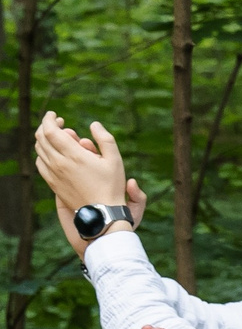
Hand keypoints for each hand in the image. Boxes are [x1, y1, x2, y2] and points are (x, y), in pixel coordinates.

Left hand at [34, 114, 134, 253]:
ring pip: (39, 150)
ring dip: (45, 139)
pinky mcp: (52, 183)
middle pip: (41, 138)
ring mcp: (53, 174)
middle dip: (47, 126)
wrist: (101, 213)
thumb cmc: (112, 186)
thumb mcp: (115, 160)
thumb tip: (94, 124)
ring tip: (58, 138)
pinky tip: (54, 154)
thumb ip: (105, 138)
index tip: (55, 115)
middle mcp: (59, 163)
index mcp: (73, 155)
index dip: (49, 119)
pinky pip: (40, 163)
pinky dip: (44, 153)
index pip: (50, 130)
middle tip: (59, 124)